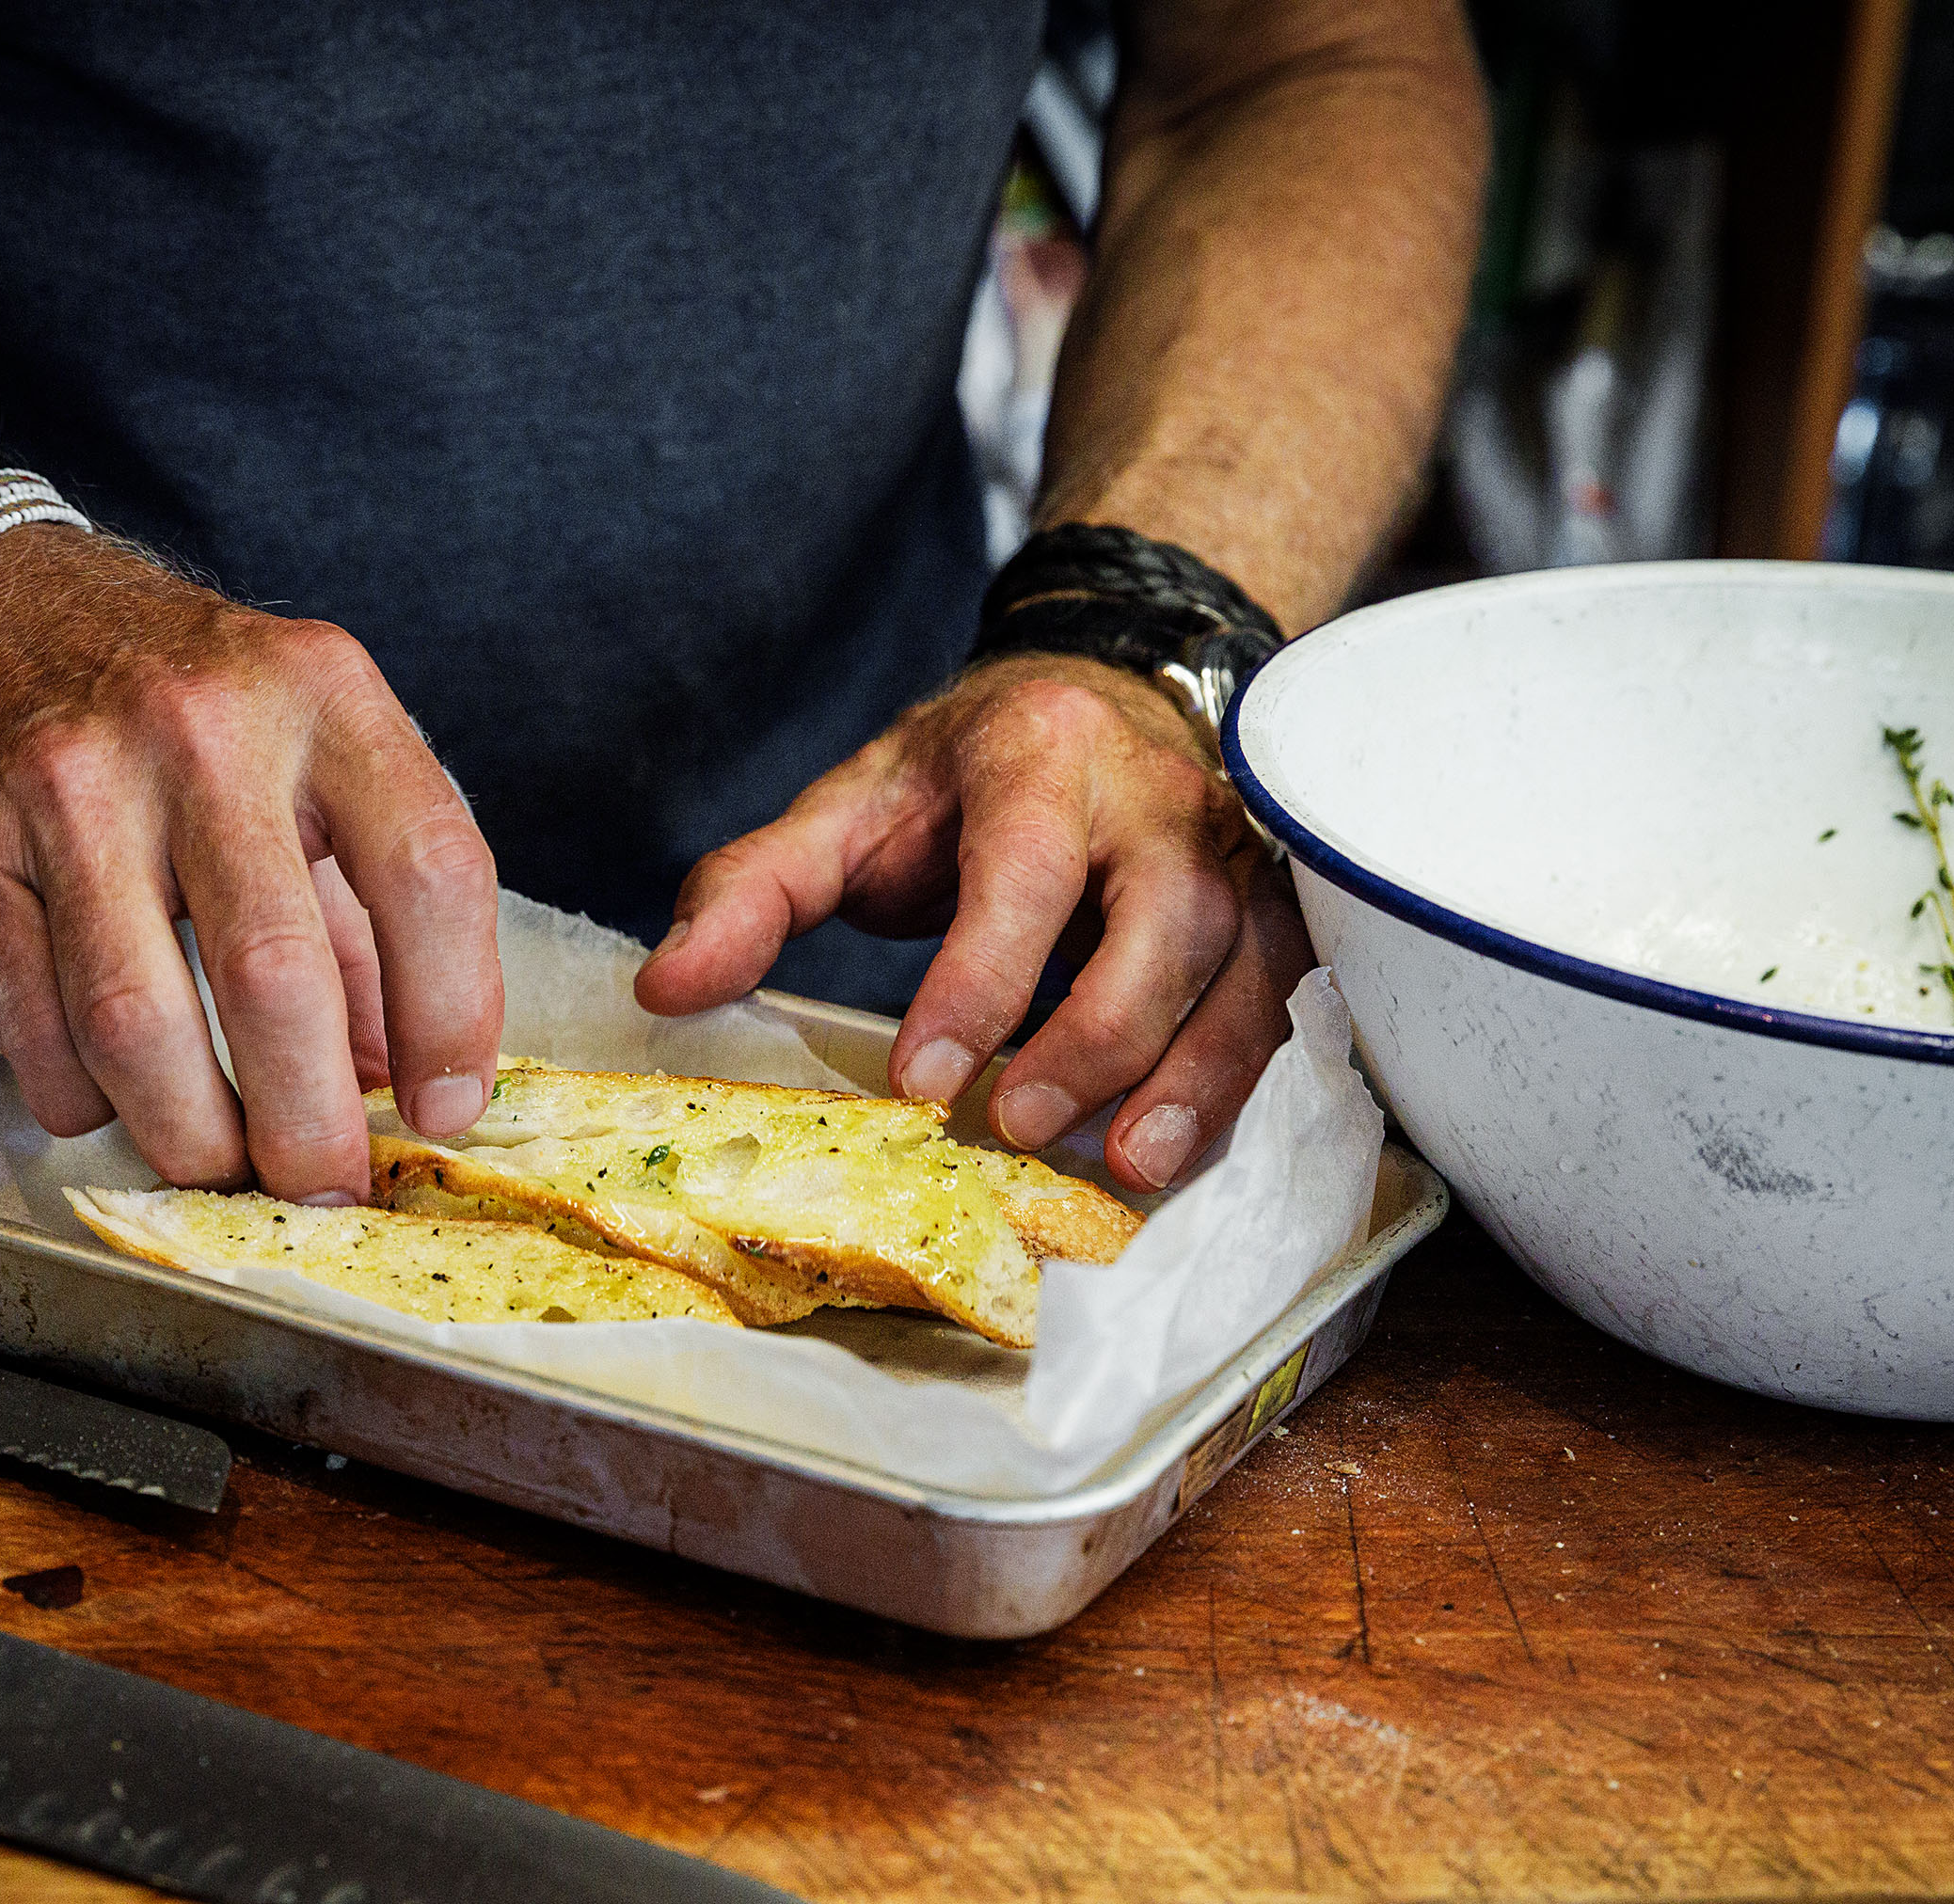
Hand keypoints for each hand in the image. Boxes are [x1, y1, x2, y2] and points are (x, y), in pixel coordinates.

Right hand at [0, 526, 501, 1198]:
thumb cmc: (170, 697)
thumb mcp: (303, 747)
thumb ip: (364, 906)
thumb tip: (400, 1080)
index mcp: (322, 694)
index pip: (429, 870)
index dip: (454, 1015)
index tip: (445, 1109)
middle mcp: (200, 729)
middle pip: (278, 977)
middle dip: (309, 1124)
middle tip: (325, 1186)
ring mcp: (68, 782)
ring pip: (141, 1024)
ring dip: (193, 1135)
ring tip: (223, 1167)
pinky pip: (38, 1028)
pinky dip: (87, 1099)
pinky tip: (115, 1100)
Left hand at [632, 656, 1312, 1190]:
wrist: (1100, 691)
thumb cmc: (965, 775)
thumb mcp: (849, 807)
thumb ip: (753, 890)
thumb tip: (666, 989)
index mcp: (1041, 760)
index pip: (1023, 871)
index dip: (980, 979)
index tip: (922, 1080)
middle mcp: (1160, 799)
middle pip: (1164, 921)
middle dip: (1098, 1034)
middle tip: (1018, 1123)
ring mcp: (1235, 854)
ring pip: (1248, 967)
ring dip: (1195, 1075)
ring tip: (1127, 1163)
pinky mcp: (1279, 905)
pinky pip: (1287, 997)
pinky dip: (1243, 1078)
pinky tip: (1187, 1147)